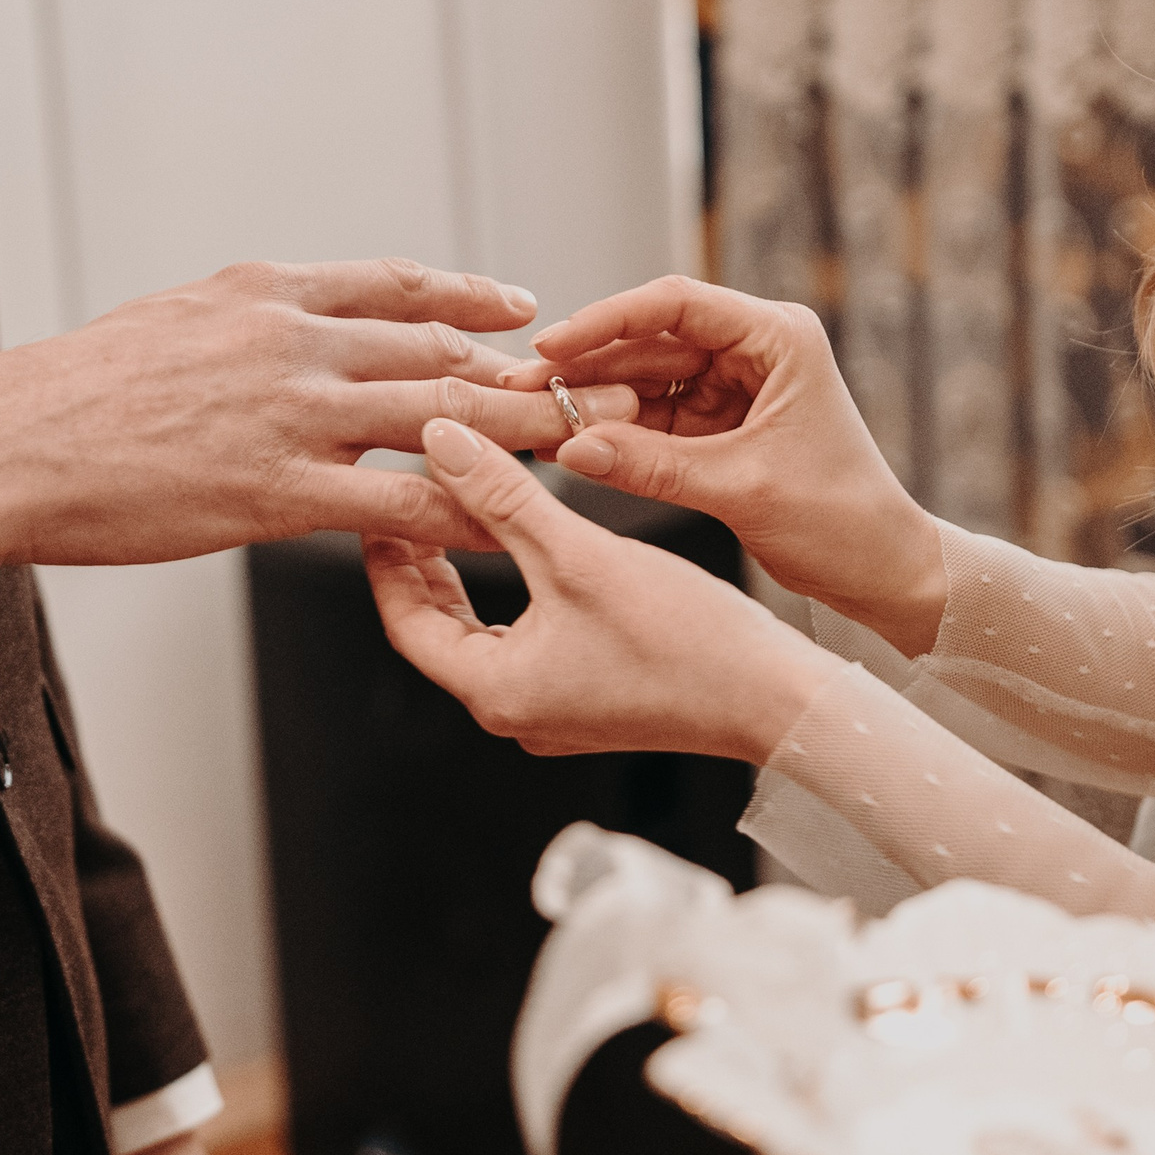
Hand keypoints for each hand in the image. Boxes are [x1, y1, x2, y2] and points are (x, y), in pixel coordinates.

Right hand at [0, 258, 634, 566]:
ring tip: (579, 454)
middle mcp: (295, 341)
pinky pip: (400, 502)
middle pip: (439, 348)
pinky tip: (506, 530)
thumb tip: (274, 326)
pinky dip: (464, 515)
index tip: (519, 307)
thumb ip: (241, 322)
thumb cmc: (73, 393)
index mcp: (266, 292)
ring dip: (518, 437)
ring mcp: (294, 415)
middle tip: (587, 385)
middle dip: (523, 372)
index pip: (394, 283)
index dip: (468, 295)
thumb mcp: (168, 321)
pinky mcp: (280, 491)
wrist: (11, 444)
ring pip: (439, 417)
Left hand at [362, 418, 841, 765]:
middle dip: (423, 563)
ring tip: (463, 511)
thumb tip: (440, 441)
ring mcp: (554, 711)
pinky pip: (528, 640)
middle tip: (411, 500)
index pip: (404, 620)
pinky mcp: (590, 700)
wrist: (776, 697)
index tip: (379, 502)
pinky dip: (516, 592)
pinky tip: (529, 547)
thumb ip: (502, 495)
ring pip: (484, 634)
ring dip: (471, 573)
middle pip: (439, 629)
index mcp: (495, 691)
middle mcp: (515, 713)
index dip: (382, 557)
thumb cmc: (684, 638)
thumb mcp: (578, 554)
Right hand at [494, 276, 945, 656]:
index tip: (551, 346)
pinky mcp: (719, 427)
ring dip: (591, 402)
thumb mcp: (741, 487)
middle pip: (650, 342)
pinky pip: (652, 421)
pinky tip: (563, 444)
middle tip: (520, 390)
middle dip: (586, 368)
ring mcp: (733, 388)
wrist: (884, 571)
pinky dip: (612, 434)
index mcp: (778, 338)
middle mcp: (754, 351)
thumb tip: (569, 444)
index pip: (676, 304)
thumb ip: (652, 465)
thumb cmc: (842, 519)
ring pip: (643, 381)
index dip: (606, 320)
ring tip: (530, 419)